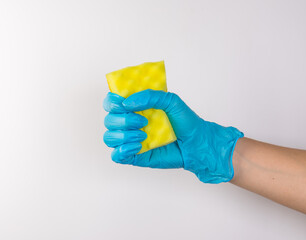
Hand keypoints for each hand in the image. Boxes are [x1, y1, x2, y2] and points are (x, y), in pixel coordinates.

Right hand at [103, 90, 242, 182]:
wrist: (197, 143)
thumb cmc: (186, 122)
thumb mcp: (171, 101)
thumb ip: (151, 96)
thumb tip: (128, 102)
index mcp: (136, 108)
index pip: (112, 103)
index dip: (111, 102)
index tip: (122, 102)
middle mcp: (130, 123)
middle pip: (109, 120)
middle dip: (123, 120)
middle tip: (143, 121)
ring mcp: (131, 140)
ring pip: (109, 137)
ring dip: (123, 135)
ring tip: (143, 135)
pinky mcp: (135, 156)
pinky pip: (116, 156)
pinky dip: (122, 150)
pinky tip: (138, 147)